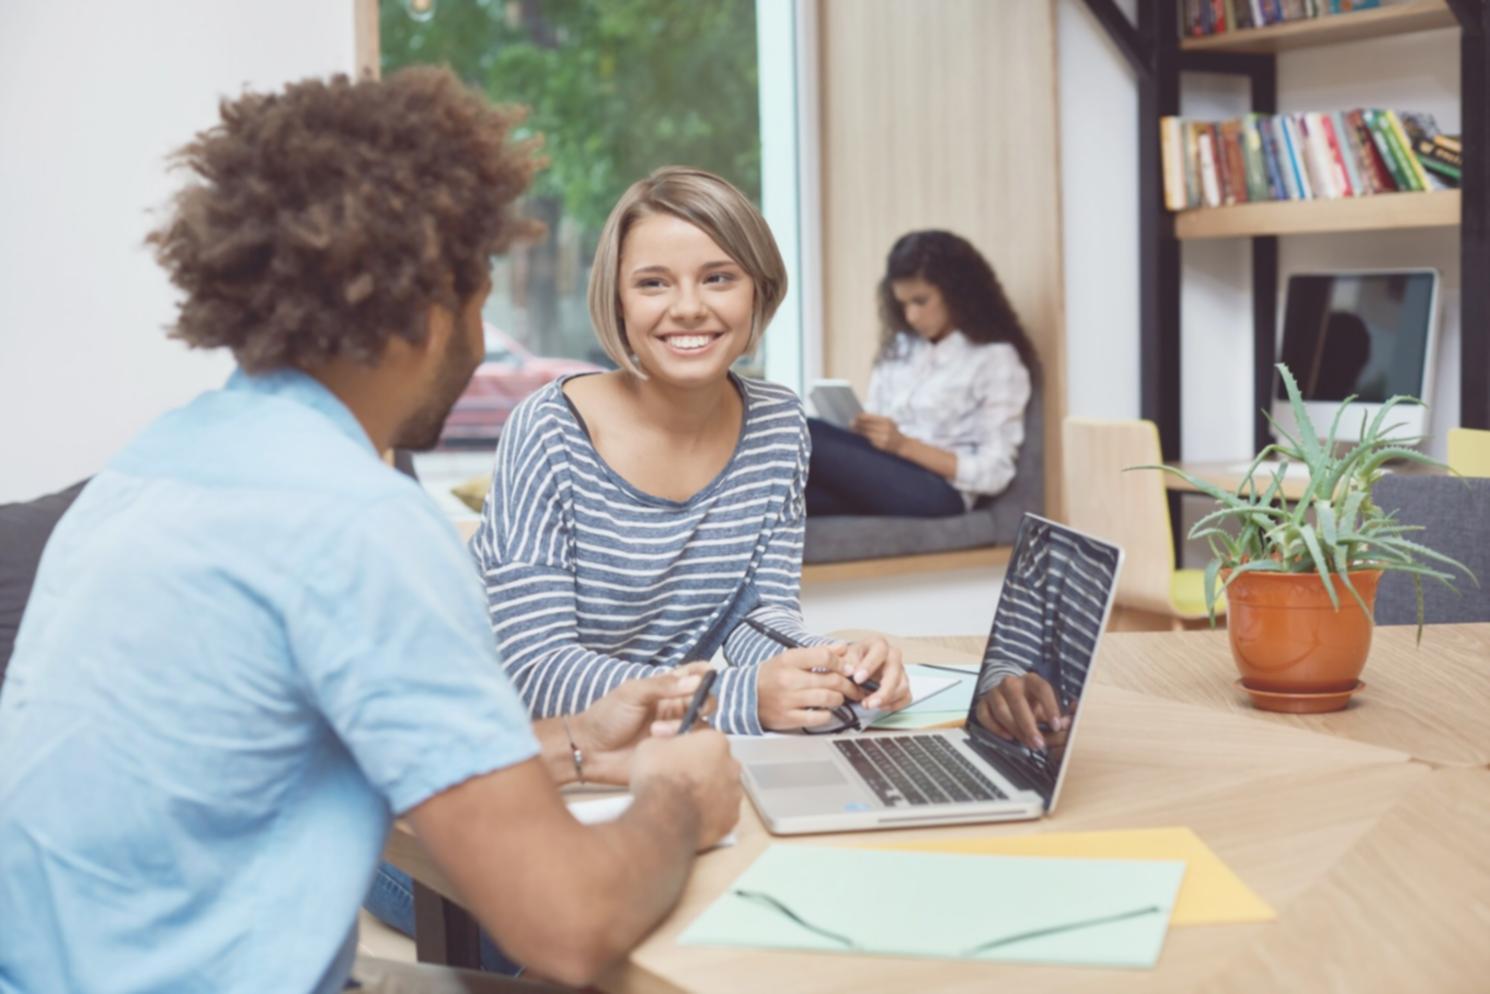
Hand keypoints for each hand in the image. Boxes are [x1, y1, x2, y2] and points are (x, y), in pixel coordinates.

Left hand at [572, 662, 715, 783]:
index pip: (691, 677)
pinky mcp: (672, 755)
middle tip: (695, 706)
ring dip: (684, 726)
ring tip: (656, 732)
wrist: (589, 751)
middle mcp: (674, 711)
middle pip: (704, 702)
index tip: (709, 672)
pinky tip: (661, 745)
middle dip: (704, 702)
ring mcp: (674, 734)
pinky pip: (691, 750)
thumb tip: (696, 681)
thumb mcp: (631, 693)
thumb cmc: (606, 717)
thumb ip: (662, 686)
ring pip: (700, 727)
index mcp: (664, 692)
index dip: (703, 673)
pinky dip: (684, 746)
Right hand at [632, 730, 741, 850]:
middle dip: (698, 768)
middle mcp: (732, 766)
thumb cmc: (657, 777)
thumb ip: (664, 741)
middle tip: (676, 777)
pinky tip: (689, 817)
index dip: (683, 744)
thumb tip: (664, 741)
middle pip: (715, 763)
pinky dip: (707, 814)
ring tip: (681, 800)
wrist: (664, 818)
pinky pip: (719, 813)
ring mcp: (734, 795)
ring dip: (705, 792)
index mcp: (716, 742)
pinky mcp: (730, 820)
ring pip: (720, 790)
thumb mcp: (649, 746)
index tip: (669, 751)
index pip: (703, 737)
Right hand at [757, 645, 861, 730]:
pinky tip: (825, 710)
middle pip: (831, 679)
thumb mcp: (791, 658)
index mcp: (789, 660)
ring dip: (839, 698)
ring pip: (828, 698)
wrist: (745, 696)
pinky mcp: (788, 718)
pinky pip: (818, 717)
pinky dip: (827, 714)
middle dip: (848, 684)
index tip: (847, 668)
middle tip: (853, 686)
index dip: (841, 663)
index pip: (824, 656)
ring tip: (838, 697)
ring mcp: (788, 700)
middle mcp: (789, 679)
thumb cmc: (771, 676)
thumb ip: (818, 652)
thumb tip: (842, 647)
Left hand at [840, 635, 910, 711]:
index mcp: (878, 644)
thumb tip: (850, 670)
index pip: (880, 651)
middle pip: (895, 671)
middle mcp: (893, 655)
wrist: (856, 668)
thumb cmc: (852, 660)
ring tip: (869, 706)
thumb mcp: (845, 656)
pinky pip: (906, 697)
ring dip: (887, 699)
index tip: (857, 679)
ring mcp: (900, 671)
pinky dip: (895, 704)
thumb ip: (846, 662)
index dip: (869, 665)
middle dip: (883, 690)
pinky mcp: (903, 684)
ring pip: (903, 686)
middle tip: (868, 703)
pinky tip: (880, 707)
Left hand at [851, 413, 905, 453]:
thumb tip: (859, 416)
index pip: (870, 417)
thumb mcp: (888, 423)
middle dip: (858, 424)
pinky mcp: (881, 446)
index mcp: (887, 421)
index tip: (854, 416)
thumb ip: (875, 420)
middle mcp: (886, 428)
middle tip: (850, 423)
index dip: (861, 417)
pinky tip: (859, 437)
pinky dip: (864, 438)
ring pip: (867, 434)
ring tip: (852, 430)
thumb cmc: (892, 432)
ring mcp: (884, 438)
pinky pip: (869, 441)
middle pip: (867, 425)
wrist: (902, 445)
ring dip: (858, 432)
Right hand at [974, 672, 1069, 750]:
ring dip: (1014, 729)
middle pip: (1018, 701)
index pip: (1042, 689)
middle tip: (1038, 743)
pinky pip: (985, 716)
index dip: (1051, 707)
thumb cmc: (1032, 704)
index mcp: (1031, 680)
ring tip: (1026, 743)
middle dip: (1029, 725)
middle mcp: (1011, 683)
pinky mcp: (982, 703)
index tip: (1056, 726)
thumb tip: (1067, 725)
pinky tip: (1008, 737)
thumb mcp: (1047, 707)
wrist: (1007, 697)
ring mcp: (994, 692)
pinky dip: (995, 728)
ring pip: (1001, 709)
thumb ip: (1059, 717)